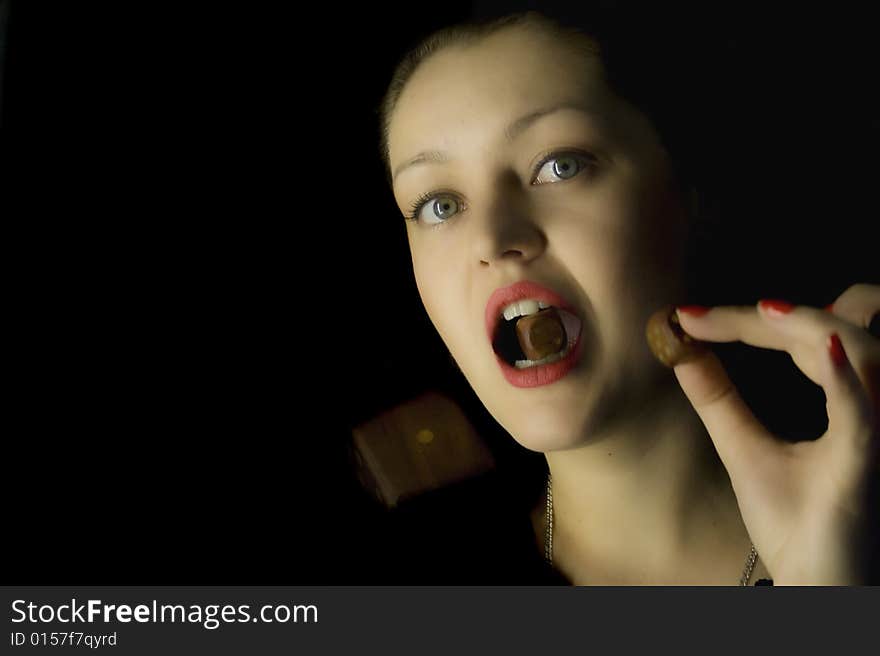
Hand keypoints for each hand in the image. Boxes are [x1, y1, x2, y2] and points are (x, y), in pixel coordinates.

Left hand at [672, 283, 879, 584]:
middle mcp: (869, 410)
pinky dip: (846, 378)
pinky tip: (825, 350)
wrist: (820, 589)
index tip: (688, 317)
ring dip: (808, 326)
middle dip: (770, 316)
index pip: (807, 338)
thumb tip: (682, 350)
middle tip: (698, 317)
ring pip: (862, 352)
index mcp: (846, 403)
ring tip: (756, 313)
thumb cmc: (798, 526)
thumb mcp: (745, 449)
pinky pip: (863, 413)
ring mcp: (873, 433)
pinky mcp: (866, 464)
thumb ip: (719, 399)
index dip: (751, 319)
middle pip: (835, 331)